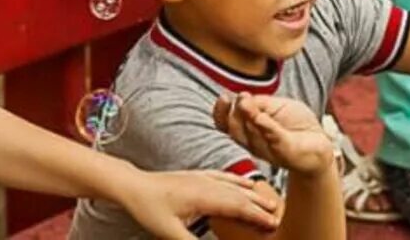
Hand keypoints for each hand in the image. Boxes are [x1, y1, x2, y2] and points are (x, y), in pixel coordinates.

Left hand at [123, 165, 283, 238]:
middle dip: (260, 207)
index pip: (238, 206)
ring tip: (268, 203)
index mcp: (205, 195)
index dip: (257, 216)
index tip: (273, 224)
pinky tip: (245, 184)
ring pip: (235, 186)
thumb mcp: (169, 232)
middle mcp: (208, 184)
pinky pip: (224, 178)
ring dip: (253, 195)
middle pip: (241, 196)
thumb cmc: (148, 207)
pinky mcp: (197, 177)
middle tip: (277, 218)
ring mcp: (203, 179)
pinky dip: (238, 182)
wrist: (133, 186)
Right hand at [213, 93, 333, 176]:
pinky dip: (265, 126)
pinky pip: (273, 137)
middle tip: (239, 100)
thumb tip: (241, 97)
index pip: (226, 123)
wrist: (319, 145)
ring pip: (250, 133)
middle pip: (234, 129)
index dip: (221, 111)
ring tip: (245, 102)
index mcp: (248, 130)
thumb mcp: (276, 107)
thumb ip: (258, 103)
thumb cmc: (297, 125)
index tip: (223, 97)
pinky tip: (260, 117)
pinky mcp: (284, 149)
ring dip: (246, 117)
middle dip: (233, 113)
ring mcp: (268, 147)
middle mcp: (253, 142)